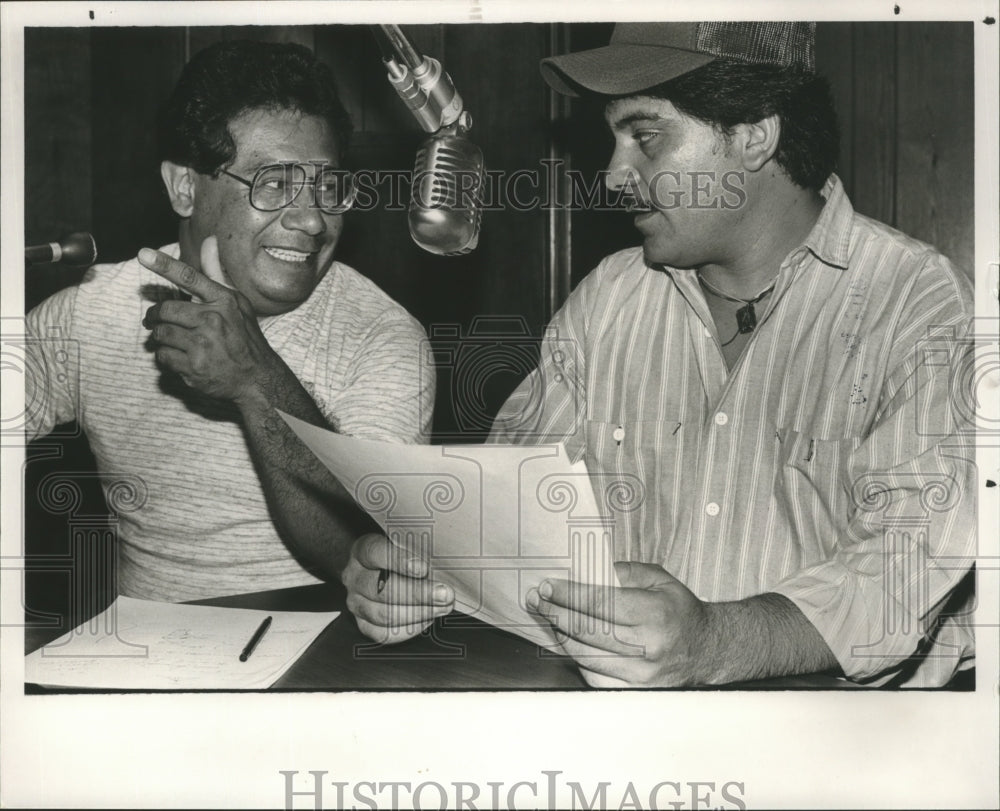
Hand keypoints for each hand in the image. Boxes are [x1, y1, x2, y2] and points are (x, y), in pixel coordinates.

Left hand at [139, 237, 283, 404]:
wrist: (256, 378)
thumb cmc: (244, 336)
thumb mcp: (236, 303)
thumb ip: (215, 273)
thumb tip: (209, 240)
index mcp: (224, 301)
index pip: (190, 278)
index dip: (164, 265)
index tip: (143, 255)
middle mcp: (214, 321)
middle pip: (166, 310)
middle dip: (155, 316)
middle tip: (153, 320)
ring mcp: (203, 345)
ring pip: (161, 334)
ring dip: (162, 338)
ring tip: (175, 341)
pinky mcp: (194, 367)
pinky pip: (163, 357)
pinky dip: (167, 358)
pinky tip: (182, 358)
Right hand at [342, 533, 454, 643]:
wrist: (381, 568)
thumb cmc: (399, 554)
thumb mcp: (405, 542)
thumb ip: (417, 550)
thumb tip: (442, 565)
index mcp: (362, 551)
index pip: (375, 553)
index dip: (399, 562)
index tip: (423, 568)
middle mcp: (355, 577)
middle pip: (382, 589)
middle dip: (418, 594)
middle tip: (444, 594)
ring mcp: (356, 602)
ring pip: (383, 614)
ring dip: (418, 613)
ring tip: (442, 608)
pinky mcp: (362, 624)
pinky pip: (384, 634)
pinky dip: (409, 630)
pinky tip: (427, 619)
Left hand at [526, 561, 715, 687]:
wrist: (708, 649)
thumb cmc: (679, 610)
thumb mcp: (660, 579)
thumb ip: (624, 572)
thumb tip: (586, 571)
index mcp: (655, 614)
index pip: (600, 604)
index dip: (568, 595)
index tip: (547, 585)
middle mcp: (649, 648)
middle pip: (588, 631)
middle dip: (556, 612)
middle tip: (537, 599)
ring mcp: (642, 675)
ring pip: (586, 656)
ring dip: (561, 636)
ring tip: (548, 618)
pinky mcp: (636, 692)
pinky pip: (594, 677)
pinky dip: (577, 659)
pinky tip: (568, 643)